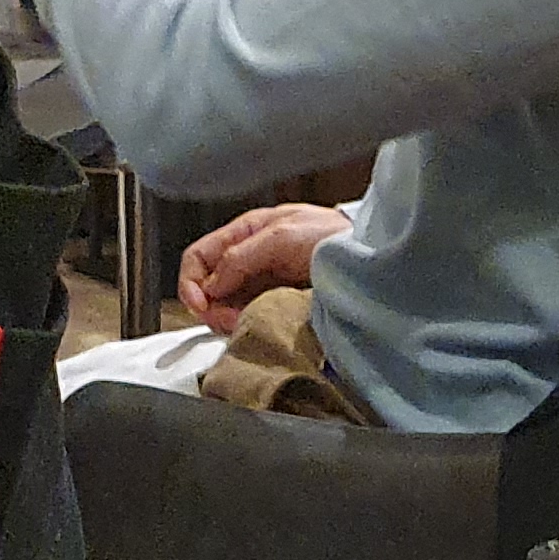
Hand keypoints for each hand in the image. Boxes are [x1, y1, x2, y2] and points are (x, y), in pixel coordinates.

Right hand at [178, 201, 351, 333]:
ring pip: (226, 306)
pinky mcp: (276, 302)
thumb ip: (241, 256)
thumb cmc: (330, 235)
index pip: (198, 258)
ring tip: (247, 324)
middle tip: (230, 322)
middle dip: (212, 307)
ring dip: (229, 319)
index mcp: (244, 233)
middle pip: (208, 288)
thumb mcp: (281, 237)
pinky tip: (259, 326)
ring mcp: (262, 282)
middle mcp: (248, 258)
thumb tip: (210, 286)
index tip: (202, 307)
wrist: (368, 251)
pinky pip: (249, 316)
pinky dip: (247, 324)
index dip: (191, 284)